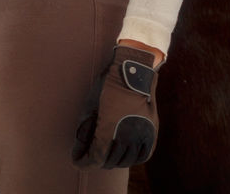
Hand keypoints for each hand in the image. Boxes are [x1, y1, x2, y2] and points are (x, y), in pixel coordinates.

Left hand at [71, 43, 159, 168]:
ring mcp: (142, 134)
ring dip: (114, 159)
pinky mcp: (152, 131)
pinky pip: (142, 156)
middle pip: (109, 161)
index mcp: (109, 129)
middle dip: (97, 159)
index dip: (84, 162)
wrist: (134, 68)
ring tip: (107, 152)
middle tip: (91, 152)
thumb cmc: (108, 84)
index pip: (95, 159)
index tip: (77, 160)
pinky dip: (132, 157)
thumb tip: (82, 146)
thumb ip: (85, 129)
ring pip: (126, 160)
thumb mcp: (91, 105)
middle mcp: (127, 136)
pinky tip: (125, 153)